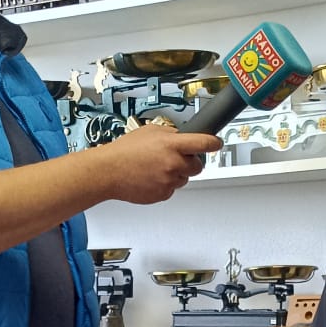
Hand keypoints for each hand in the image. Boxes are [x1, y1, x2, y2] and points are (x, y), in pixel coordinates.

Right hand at [97, 125, 220, 203]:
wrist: (108, 172)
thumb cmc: (124, 152)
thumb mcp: (149, 131)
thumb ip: (170, 134)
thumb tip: (181, 137)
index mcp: (172, 144)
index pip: (203, 143)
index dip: (213, 143)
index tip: (217, 143)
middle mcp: (173, 163)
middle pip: (198, 166)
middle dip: (190, 162)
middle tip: (176, 158)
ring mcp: (169, 181)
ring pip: (184, 179)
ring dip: (176, 174)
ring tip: (156, 168)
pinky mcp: (163, 194)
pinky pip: (171, 189)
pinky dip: (165, 184)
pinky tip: (151, 177)